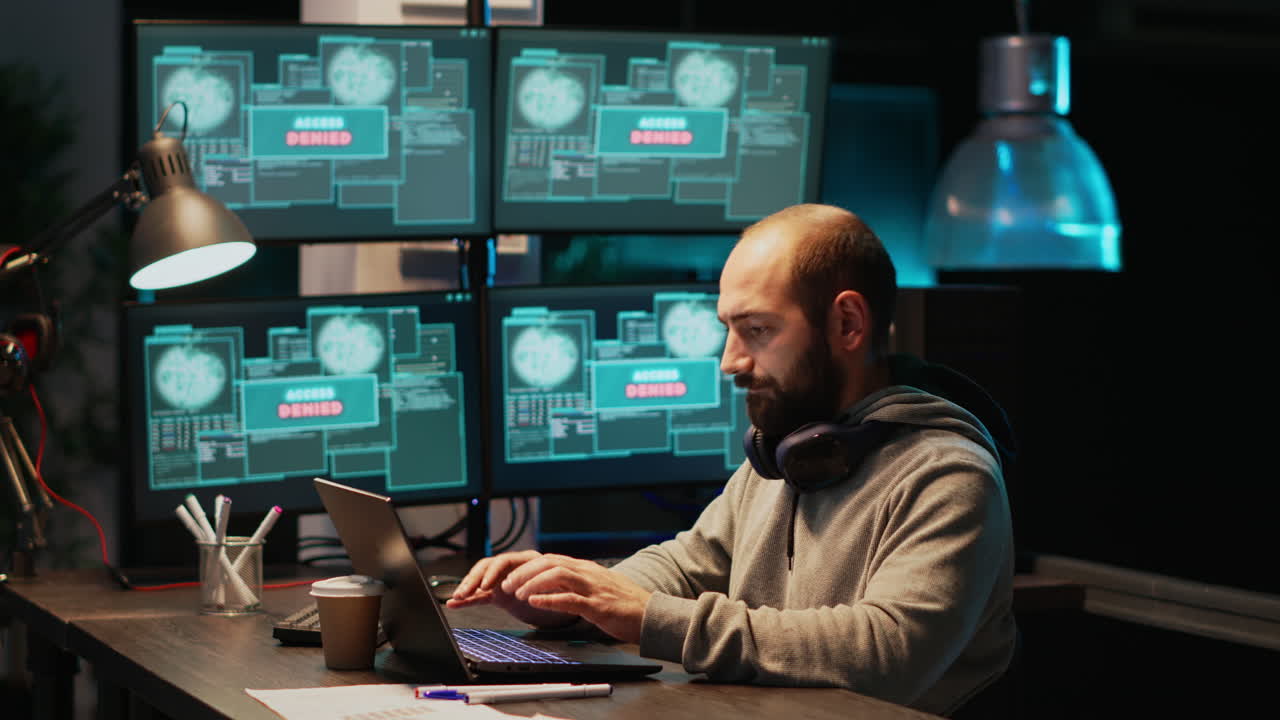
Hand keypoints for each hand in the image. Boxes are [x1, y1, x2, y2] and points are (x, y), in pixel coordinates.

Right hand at [445, 550, 578, 627]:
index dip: (494, 573)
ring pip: (480, 579)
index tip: (488, 586)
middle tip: (465, 592)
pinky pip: (479, 595)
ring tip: (457, 598)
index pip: (505, 562)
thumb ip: (549, 592)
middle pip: (488, 567)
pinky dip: (467, 600)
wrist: (565, 607)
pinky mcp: (497, 595)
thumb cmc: (565, 595)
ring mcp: (504, 580)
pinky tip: (453, 604)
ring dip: (468, 587)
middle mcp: (513, 568)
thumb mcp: (560, 592)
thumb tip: (538, 593)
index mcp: (528, 561)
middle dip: (474, 579)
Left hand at [500, 553, 650, 643]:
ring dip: (532, 582)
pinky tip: (534, 602)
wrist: (652, 615)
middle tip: (506, 584)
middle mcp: (587, 573)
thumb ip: (578, 584)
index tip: (511, 577)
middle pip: (549, 562)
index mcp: (586, 569)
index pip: (551, 559)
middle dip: (524, 572)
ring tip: (516, 593)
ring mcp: (593, 588)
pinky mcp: (598, 606)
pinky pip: (569, 598)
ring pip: (556, 574)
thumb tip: (555, 584)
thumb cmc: (625, 604)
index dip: (528, 567)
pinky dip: (549, 599)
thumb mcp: (598, 587)